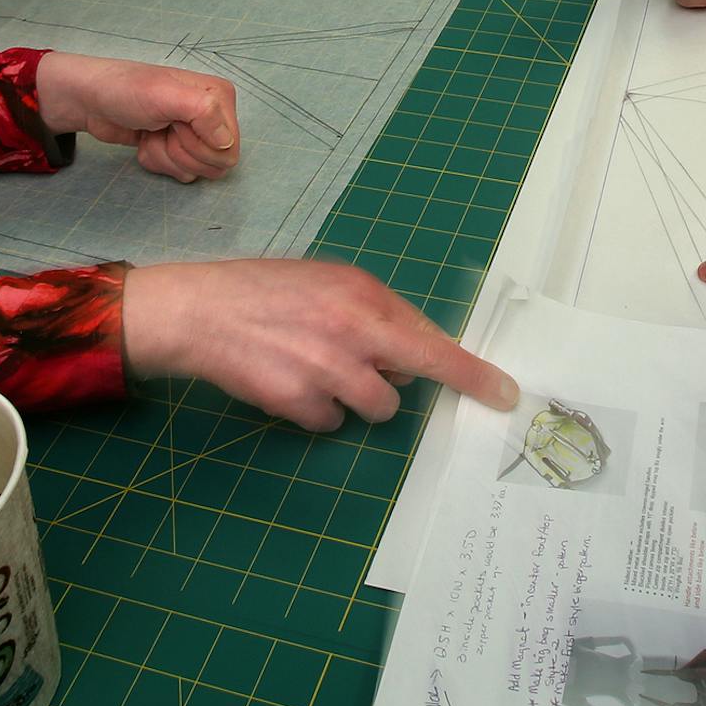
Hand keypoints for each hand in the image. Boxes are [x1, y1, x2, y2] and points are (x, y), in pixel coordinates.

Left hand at [35, 52, 237, 181]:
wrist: (90, 101)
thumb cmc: (125, 90)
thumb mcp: (165, 94)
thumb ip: (204, 113)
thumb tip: (227, 144)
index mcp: (220, 97)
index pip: (229, 149)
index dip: (199, 145)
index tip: (175, 125)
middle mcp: (212, 116)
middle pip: (213, 164)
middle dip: (180, 152)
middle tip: (161, 127)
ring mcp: (193, 133)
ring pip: (194, 170)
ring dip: (165, 156)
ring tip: (150, 131)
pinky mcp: (175, 147)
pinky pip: (178, 172)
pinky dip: (156, 160)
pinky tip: (145, 139)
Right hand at [121, 259, 518, 430]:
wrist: (201, 310)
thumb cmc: (268, 292)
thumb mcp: (329, 283)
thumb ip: (374, 313)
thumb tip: (413, 353)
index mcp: (363, 295)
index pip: (430, 337)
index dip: (470, 371)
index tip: (503, 393)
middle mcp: (350, 331)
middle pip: (411, 377)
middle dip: (430, 384)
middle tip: (437, 384)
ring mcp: (324, 370)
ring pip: (376, 406)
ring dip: (358, 398)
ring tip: (322, 371)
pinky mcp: (296, 402)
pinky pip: (329, 421)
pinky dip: (318, 410)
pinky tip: (291, 383)